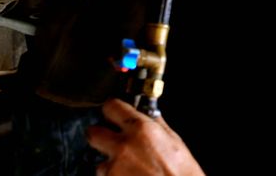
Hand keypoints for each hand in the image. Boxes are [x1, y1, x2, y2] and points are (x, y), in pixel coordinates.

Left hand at [87, 99, 204, 175]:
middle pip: (93, 133)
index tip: (112, 112)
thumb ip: (156, 124)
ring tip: (129, 168)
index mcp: (141, 129)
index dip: (112, 109)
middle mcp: (123, 147)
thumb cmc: (182, 173)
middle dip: (100, 135)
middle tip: (110, 139)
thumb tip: (148, 114)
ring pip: (99, 161)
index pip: (111, 107)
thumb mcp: (174, 141)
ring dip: (110, 164)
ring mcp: (114, 168)